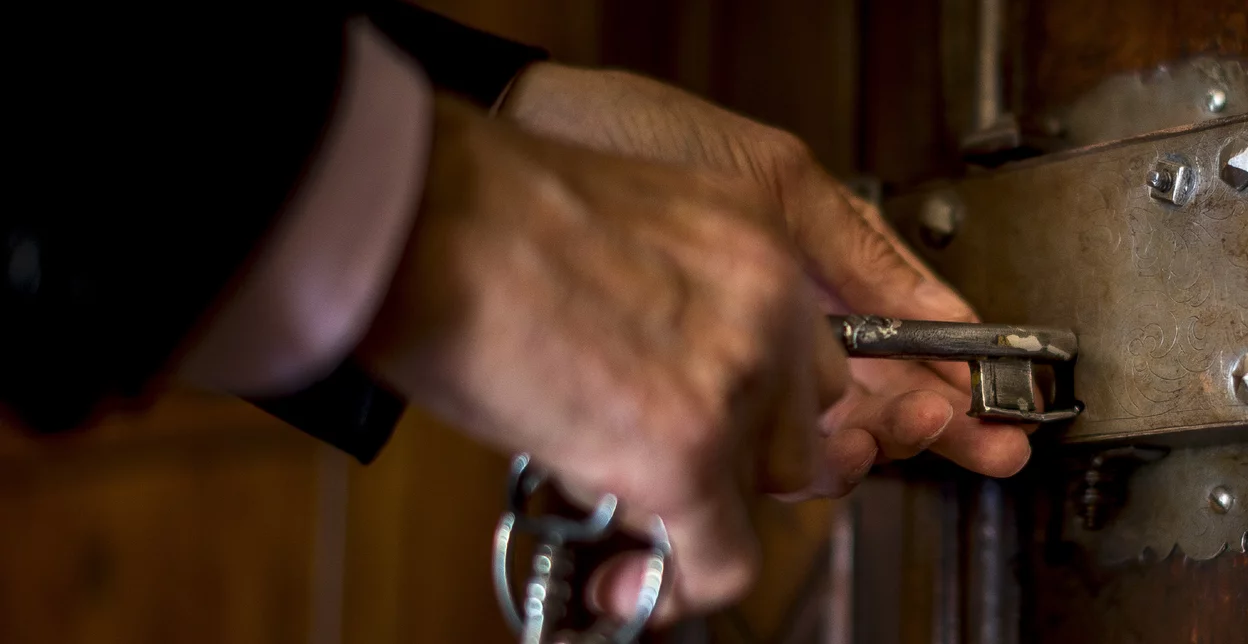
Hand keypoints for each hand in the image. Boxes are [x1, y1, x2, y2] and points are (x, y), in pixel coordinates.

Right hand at [355, 97, 863, 617]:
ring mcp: (738, 382)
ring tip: (598, 485)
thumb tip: (660, 370)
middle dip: (733, 459)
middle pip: (800, 426)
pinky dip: (673, 587)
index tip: (714, 431)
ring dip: (690, 508)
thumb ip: (675, 294)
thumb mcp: (625, 225)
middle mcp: (772, 303)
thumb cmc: (478, 208)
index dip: (756, 407)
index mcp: (761, 232)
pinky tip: (627, 587)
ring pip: (756, 494)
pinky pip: (720, 558)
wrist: (420, 216)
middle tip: (655, 462)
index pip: (806, 351)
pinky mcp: (688, 452)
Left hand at [498, 63, 1034, 479]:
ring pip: (815, 438)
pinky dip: (784, 458)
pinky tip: (813, 455)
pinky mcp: (676, 397)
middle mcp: (778, 334)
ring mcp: (730, 369)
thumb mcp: (777, 182)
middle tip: (953, 432)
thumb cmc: (640, 141)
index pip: (902, 357)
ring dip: (859, 446)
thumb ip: (862, 248)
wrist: (525, 150)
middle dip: (920, 429)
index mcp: (815, 284)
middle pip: (870, 410)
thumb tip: (950, 312)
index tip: (994, 425)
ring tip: (885, 434)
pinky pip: (746, 445)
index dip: (953, 399)